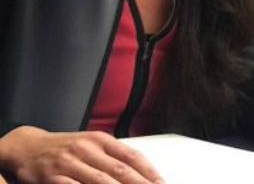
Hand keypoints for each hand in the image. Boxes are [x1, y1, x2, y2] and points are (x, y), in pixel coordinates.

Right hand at [0, 126, 162, 183]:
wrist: (27, 147)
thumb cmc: (64, 147)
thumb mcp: (91, 144)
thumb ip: (114, 156)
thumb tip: (142, 171)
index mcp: (100, 139)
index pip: (131, 156)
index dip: (148, 172)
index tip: (161, 183)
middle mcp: (86, 149)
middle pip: (120, 171)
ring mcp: (69, 164)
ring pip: (100, 181)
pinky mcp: (53, 178)